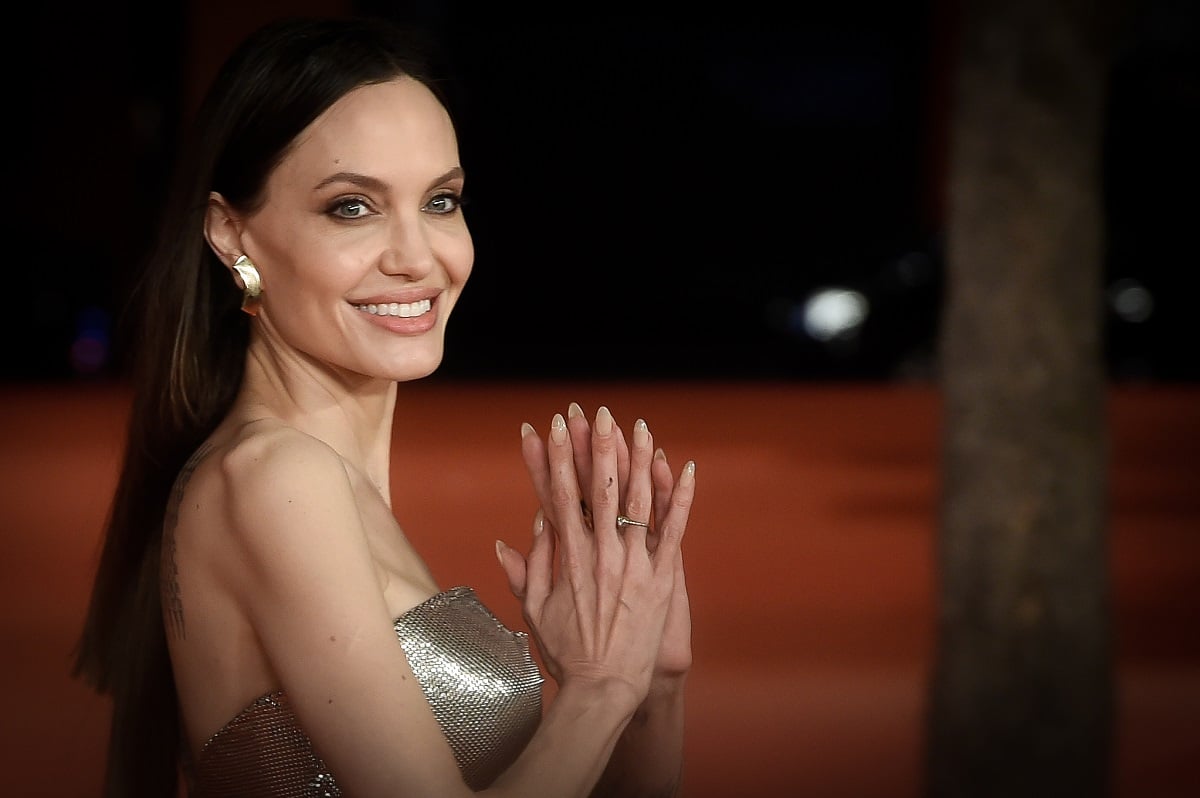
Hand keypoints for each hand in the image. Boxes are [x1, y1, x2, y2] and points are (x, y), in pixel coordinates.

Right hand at [498, 404, 694, 685]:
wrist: (603, 687)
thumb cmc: (565, 651)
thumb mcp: (534, 607)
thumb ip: (530, 564)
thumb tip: (527, 526)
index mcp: (568, 557)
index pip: (561, 494)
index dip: (557, 457)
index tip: (553, 427)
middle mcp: (601, 553)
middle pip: (601, 487)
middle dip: (598, 445)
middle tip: (597, 412)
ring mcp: (634, 564)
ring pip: (639, 500)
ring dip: (638, 459)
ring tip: (639, 426)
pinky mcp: (662, 578)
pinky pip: (675, 530)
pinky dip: (681, 498)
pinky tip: (685, 468)